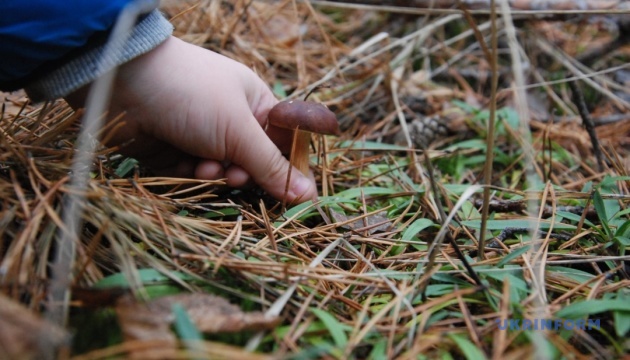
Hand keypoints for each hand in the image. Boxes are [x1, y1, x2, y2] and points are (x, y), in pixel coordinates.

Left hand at [65, 36, 316, 202]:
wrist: (124, 83)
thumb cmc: (193, 94)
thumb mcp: (239, 130)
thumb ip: (272, 166)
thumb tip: (308, 194)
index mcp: (255, 104)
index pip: (283, 142)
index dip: (289, 167)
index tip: (293, 193)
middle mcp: (231, 120)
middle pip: (253, 163)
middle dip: (246, 173)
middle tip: (237, 175)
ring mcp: (202, 136)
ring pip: (223, 173)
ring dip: (217, 174)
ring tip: (206, 166)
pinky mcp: (176, 152)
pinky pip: (195, 175)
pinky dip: (193, 174)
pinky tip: (187, 164)